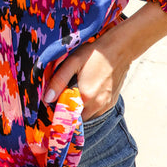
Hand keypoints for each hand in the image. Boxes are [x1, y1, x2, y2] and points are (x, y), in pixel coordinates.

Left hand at [43, 3, 166, 119]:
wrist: (120, 49)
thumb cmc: (94, 53)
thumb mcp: (72, 62)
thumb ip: (59, 81)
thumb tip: (47, 99)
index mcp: (84, 96)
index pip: (66, 114)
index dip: (59, 109)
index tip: (55, 101)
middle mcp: (96, 105)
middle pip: (77, 117)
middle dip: (70, 109)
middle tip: (66, 93)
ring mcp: (106, 105)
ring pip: (87, 115)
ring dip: (80, 108)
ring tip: (79, 90)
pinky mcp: (112, 103)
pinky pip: (97, 111)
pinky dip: (91, 106)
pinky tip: (90, 90)